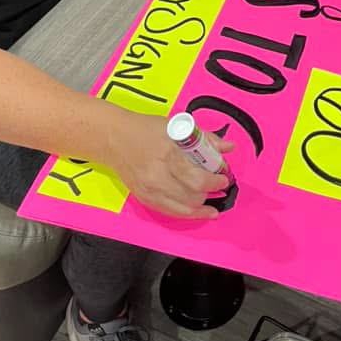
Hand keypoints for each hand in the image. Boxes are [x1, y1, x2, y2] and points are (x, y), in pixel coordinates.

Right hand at [107, 111, 233, 218]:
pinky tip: (199, 210)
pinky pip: (170, 212)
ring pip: (183, 208)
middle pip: (192, 195)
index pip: (197, 178)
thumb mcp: (177, 127)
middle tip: (219, 183)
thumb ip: (204, 138)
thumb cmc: (143, 129)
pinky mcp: (145, 199)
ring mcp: (150, 191)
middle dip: (211, 191)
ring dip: (202, 205)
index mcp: (167, 154)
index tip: (224, 176)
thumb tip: (226, 146)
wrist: (113, 138)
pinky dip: (188, 213)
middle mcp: (158, 176)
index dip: (215, 180)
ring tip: (212, 198)